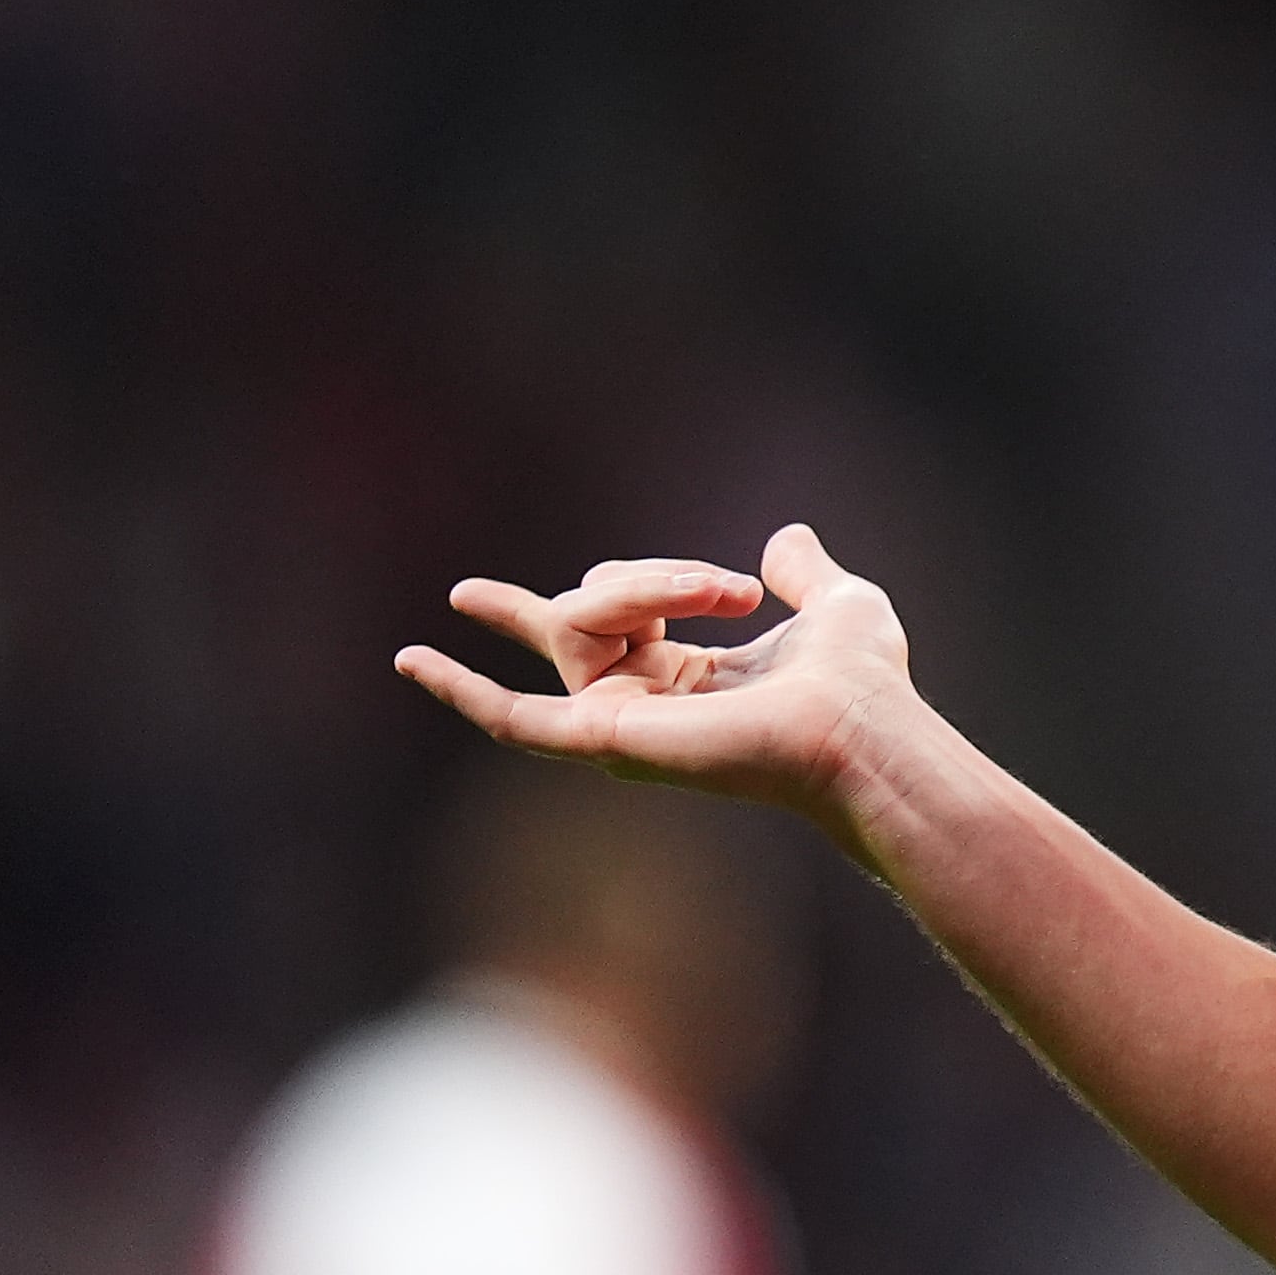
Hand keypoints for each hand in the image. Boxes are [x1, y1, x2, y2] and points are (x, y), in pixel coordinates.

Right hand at [393, 523, 927, 839]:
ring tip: (722, 595)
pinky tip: (412, 660)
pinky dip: (460, 687)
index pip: (610, 614)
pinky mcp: (604, 737)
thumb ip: (806, 573)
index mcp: (686, 679)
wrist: (858, 724)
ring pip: (571, 622)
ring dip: (643, 587)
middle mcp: (641, 704)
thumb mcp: (837, 604)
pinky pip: (511, 715)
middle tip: (731, 592)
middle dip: (649, 579)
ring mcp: (617, 724)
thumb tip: (786, 538)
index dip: (646, 580)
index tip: (747, 590)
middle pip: (580, 607)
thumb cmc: (863, 682)